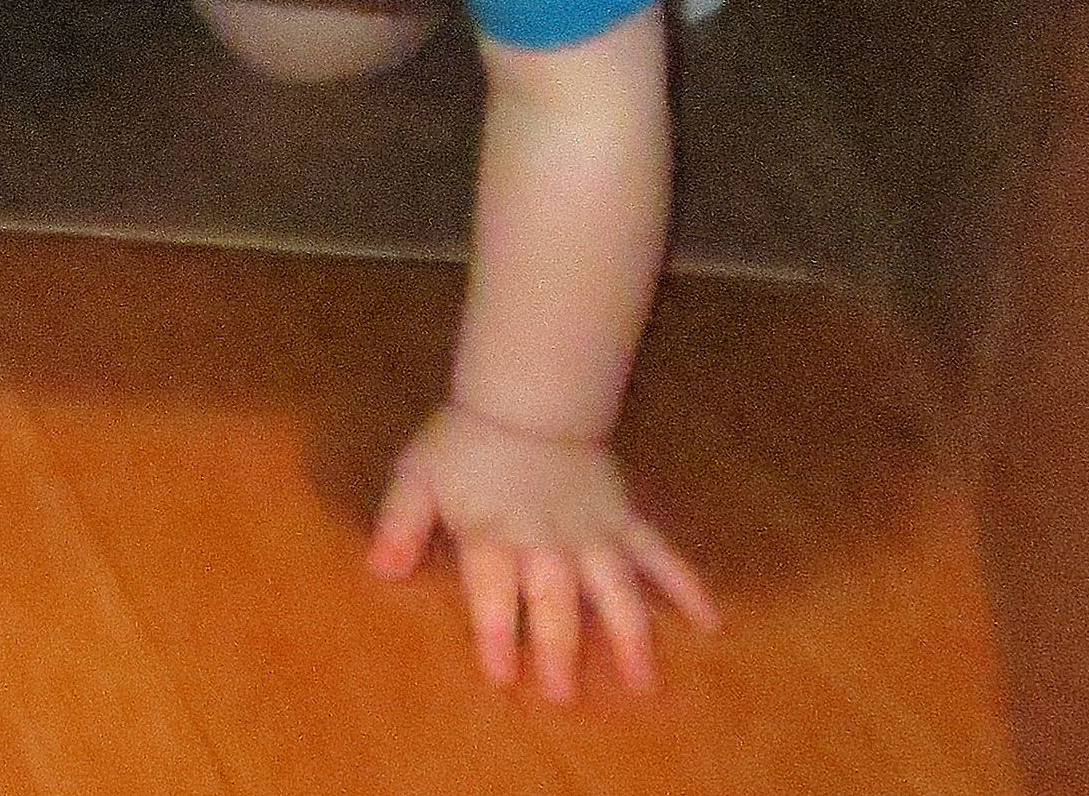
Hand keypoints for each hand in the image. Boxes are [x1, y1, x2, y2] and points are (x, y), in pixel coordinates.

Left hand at [368, 403, 719, 700]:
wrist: (527, 394)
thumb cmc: (466, 441)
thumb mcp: (418, 477)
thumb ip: (399, 523)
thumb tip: (379, 568)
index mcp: (494, 532)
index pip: (494, 589)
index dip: (497, 630)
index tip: (502, 674)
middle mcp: (547, 541)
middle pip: (554, 598)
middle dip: (556, 647)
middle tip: (562, 694)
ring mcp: (592, 533)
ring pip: (613, 587)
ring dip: (627, 635)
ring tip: (641, 682)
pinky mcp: (623, 522)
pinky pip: (659, 554)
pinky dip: (686, 585)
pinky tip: (709, 621)